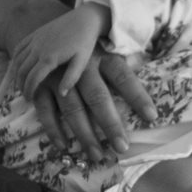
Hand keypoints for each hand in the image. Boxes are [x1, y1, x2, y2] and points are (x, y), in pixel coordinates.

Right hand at [10, 4, 107, 108]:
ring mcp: (35, 40)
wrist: (84, 19)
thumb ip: (72, 78)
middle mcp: (38, 48)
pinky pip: (20, 47)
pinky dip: (15, 59)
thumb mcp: (82, 61)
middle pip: (22, 70)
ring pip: (18, 60)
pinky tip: (17, 67)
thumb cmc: (85, 42)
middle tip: (25, 95)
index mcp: (50, 57)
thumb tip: (62, 94)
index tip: (29, 100)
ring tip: (20, 84)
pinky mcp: (35, 34)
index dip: (29, 91)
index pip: (32, 79)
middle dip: (21, 85)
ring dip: (16, 74)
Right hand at [30, 50, 156, 163]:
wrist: (49, 36)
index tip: (152, 117)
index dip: (138, 97)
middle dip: (111, 124)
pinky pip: (45, 111)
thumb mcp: (107, 52)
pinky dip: (53, 130)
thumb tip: (146, 93)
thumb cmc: (87, 52)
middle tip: (122, 147)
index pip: (124, 77)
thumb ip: (124, 71)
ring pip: (72, 109)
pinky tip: (63, 146)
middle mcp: (81, 68)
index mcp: (102, 58)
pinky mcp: (39, 86)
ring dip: (85, 134)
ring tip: (97, 155)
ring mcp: (58, 77)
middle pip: (98, 98)